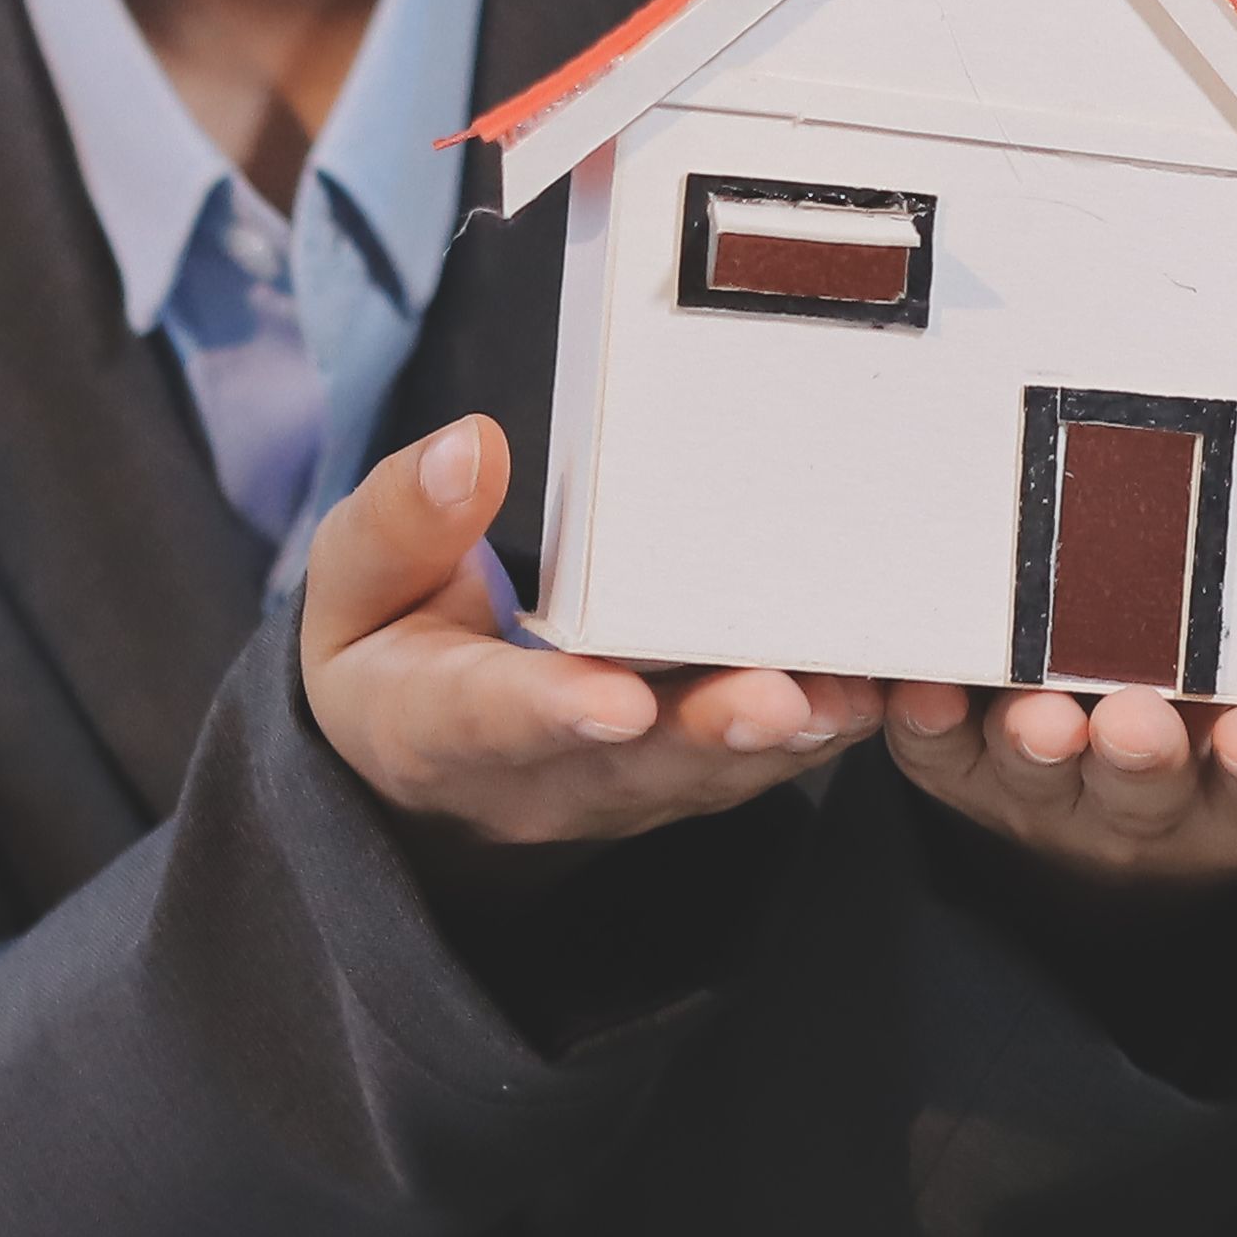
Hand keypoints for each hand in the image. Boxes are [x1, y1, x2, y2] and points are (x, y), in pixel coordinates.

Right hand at [294, 416, 877, 879]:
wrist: (419, 761)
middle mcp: (539, 779)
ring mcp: (622, 790)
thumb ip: (397, 523)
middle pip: (629, 764)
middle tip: (777, 697)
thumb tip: (469, 446)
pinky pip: (757, 764)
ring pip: (710, 773)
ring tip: (853, 694)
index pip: (490, 722)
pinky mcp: (686, 780)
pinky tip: (885, 689)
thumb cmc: (387, 646)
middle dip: (707, 731)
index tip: (614, 697)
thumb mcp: (351, 588)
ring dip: (785, 738)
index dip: (554, 710)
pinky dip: (822, 731)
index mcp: (434, 729)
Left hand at [880, 560, 1236, 892]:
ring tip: (1037, 717)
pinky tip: (916, 688)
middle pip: (1143, 795)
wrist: (1146, 777)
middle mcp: (1149, 816)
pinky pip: (936, 756)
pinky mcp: (968, 774)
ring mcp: (1051, 799)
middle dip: (1136, 757)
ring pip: (1036, 778)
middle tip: (1132, 720)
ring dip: (1032, 744)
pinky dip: (924, 723)